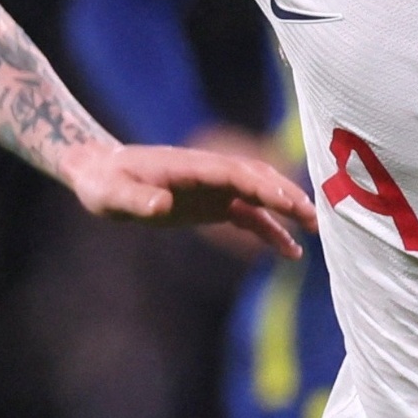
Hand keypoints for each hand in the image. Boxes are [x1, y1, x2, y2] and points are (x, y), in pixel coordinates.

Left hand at [58, 139, 314, 255]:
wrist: (101, 175)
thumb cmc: (103, 183)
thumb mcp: (111, 194)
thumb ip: (135, 199)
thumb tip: (161, 206)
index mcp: (191, 166)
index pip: (235, 173)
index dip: (264, 186)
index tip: (289, 202)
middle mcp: (210, 173)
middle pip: (258, 179)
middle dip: (288, 196)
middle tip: (317, 218)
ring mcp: (215, 187)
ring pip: (261, 194)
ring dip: (288, 209)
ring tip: (316, 231)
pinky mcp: (214, 204)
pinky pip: (250, 215)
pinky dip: (271, 230)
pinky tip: (290, 252)